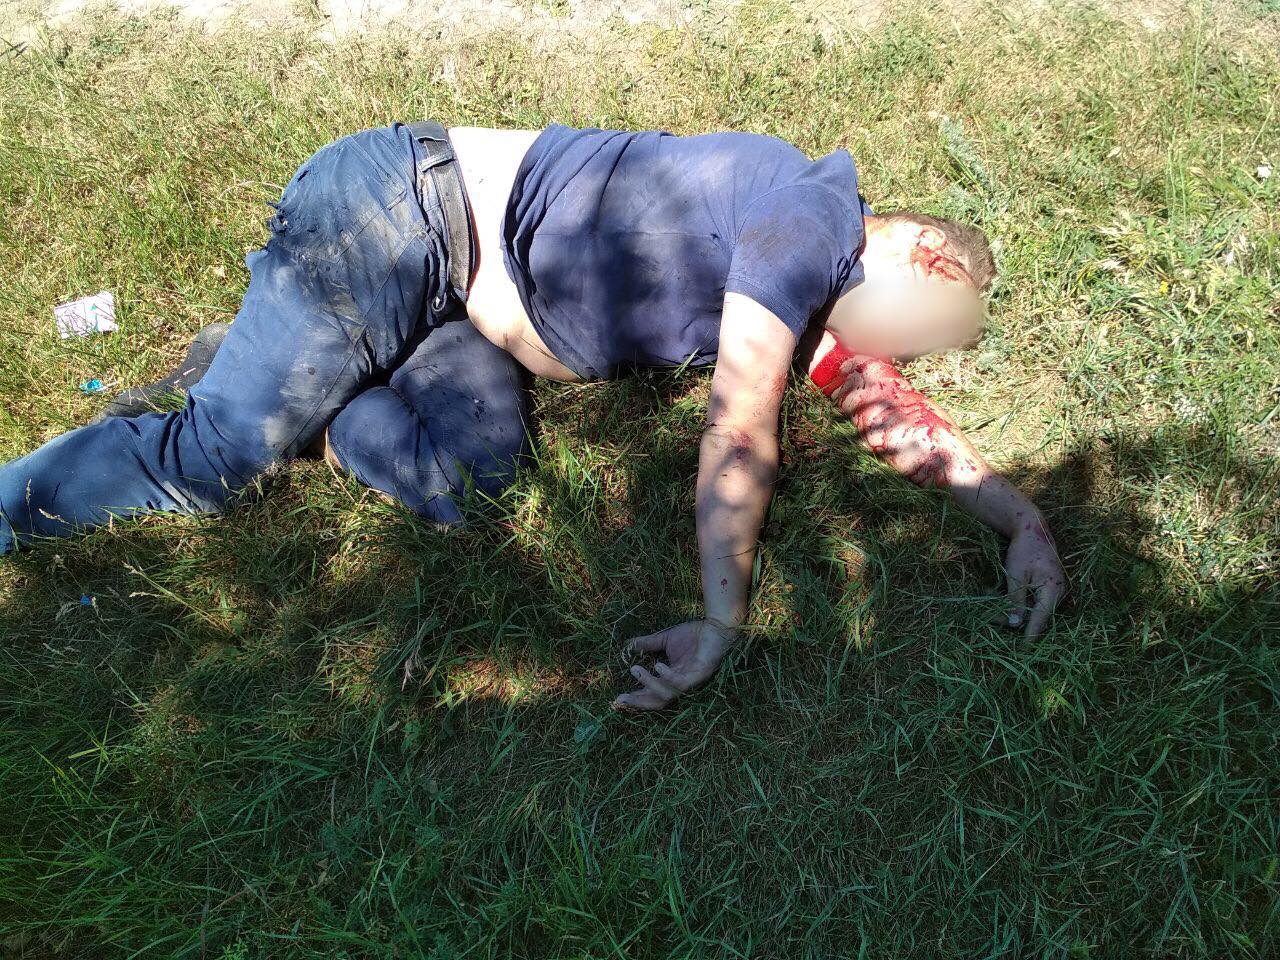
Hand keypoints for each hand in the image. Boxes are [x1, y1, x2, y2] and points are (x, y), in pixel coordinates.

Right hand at [612, 619, 736, 710]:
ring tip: (635, 669)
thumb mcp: (665, 639)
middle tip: (621, 698)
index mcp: (671, 678)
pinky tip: (658, 665)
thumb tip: (628, 646)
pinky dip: (668, 676)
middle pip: (658, 702)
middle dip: (639, 701)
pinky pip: (682, 682)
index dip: (635, 698)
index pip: (651, 694)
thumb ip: (648, 644)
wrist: (716, 626)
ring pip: (667, 694)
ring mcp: (691, 681)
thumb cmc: (694, 634)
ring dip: (649, 684)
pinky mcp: (700, 674)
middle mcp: (680, 684)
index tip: (617, 698)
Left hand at [1003, 517, 1067, 637]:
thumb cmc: (1024, 550)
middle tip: (995, 622)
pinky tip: (1002, 603)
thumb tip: (1014, 624)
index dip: (1031, 634)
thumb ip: (1015, 600)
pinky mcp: (1047, 588)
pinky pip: (1034, 601)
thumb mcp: (1016, 575)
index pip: (1042, 619)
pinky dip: (1019, 603)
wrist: (1032, 528)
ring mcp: (1054, 590)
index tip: (1023, 651)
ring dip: (1015, 612)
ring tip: (993, 613)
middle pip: (1038, 616)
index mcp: (1053, 590)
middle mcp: (1058, 593)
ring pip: (1034, 609)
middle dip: (1017, 621)